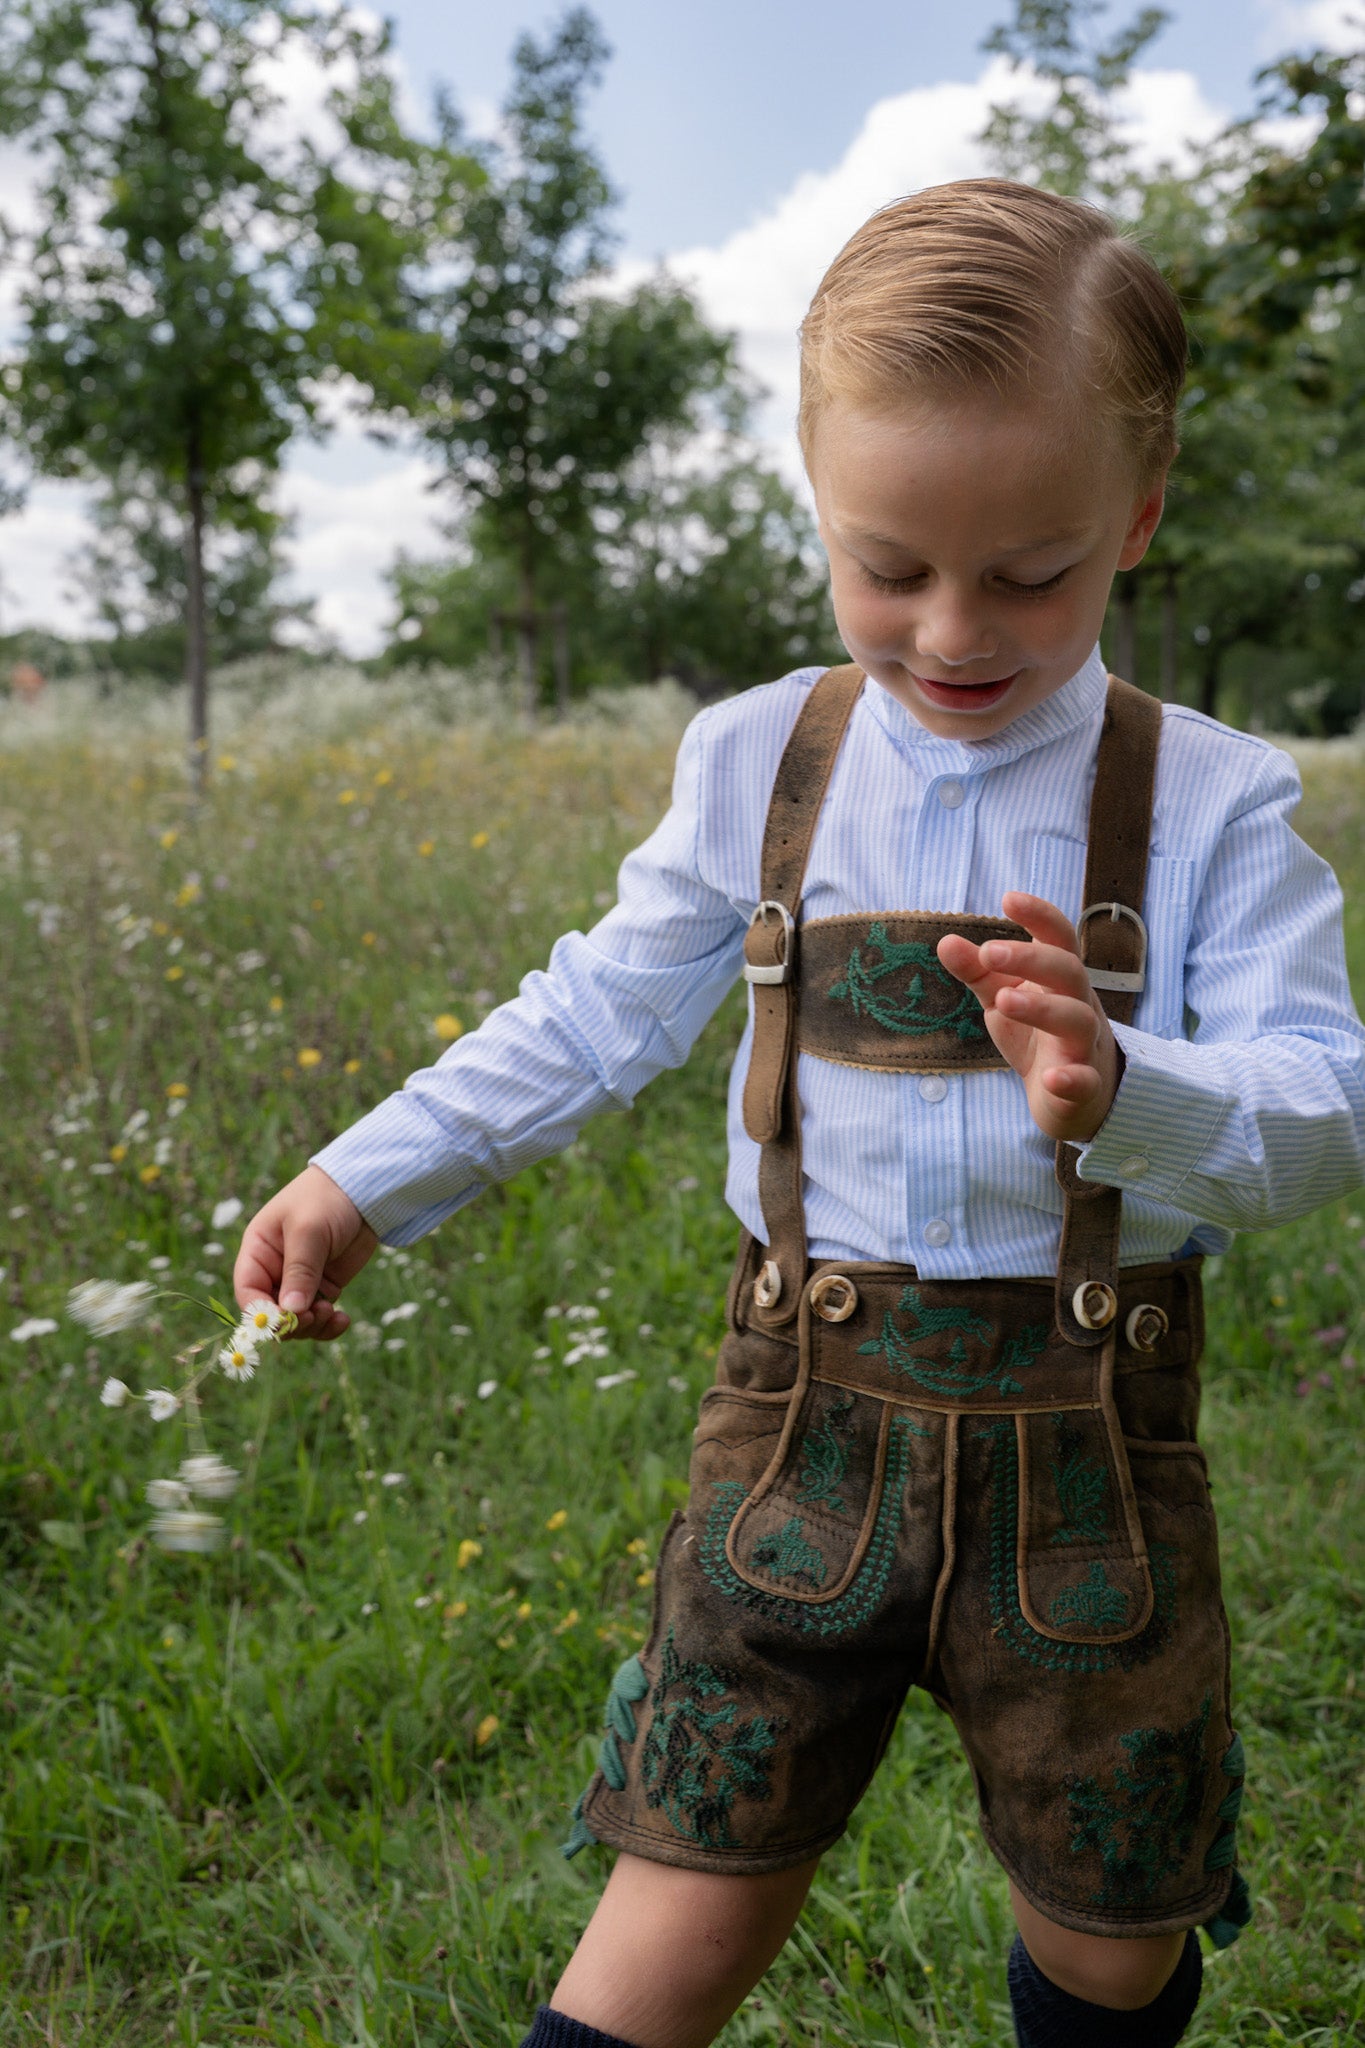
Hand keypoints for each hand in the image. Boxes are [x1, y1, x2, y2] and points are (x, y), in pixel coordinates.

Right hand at [233, 1164, 378, 1341]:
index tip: (284, 1322)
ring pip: (295, 1320)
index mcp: (258, 1251)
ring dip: (311, 1325)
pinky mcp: (324, 1286)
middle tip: (314, 1316)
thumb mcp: (309, 1231)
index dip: (261, 1314)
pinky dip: (327, 1325)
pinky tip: (342, 1319)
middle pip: (271, 1313)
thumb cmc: (326, 1200)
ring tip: (331, 1313)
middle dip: (291, 1322)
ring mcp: (300, 1281)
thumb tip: (291, 1312)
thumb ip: (299, 1270)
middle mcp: (274, 1270)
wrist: (364, 1191)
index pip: (248, 1292)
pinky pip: (318, 1316)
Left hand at [936, 892, 1120, 1143]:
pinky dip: (1070, 1079)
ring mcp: (1084, 1045)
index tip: (1008, 898)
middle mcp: (1079, 1004)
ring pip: (1077, 1019)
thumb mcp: (1003, 998)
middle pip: (1069, 971)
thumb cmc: (1036, 1034)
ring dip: (1042, 1008)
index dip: (1040, 916)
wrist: (1073, 1097)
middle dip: (1031, 958)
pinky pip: (1085, 1080)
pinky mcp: (1084, 1086)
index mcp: (1060, 978)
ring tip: (1004, 1000)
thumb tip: (945, 941)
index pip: (1059, 938)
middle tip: (989, 951)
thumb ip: (978, 972)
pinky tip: (1050, 1078)